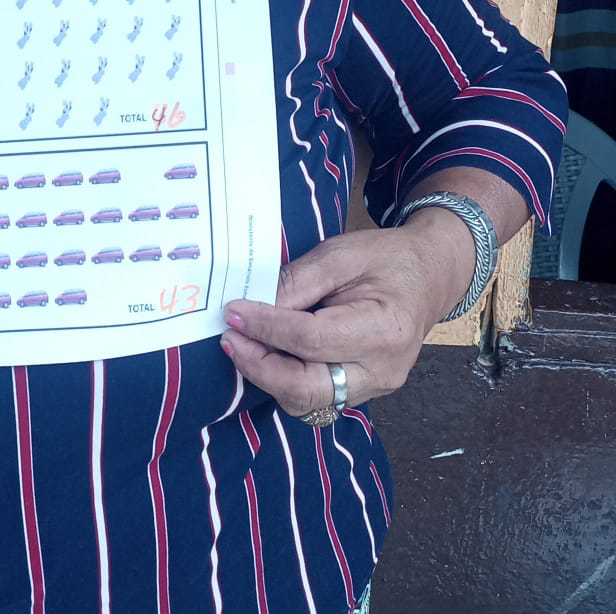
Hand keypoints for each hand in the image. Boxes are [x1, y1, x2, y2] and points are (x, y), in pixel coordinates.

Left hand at [221, 224, 466, 418]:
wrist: (428, 277)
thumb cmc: (387, 259)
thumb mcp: (341, 254)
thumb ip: (298, 281)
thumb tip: (253, 305)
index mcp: (383, 329)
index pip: (310, 340)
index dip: (265, 328)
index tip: (233, 313)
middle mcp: (382, 371)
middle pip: (307, 387)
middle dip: (258, 366)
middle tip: (229, 338)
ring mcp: (375, 388)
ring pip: (307, 401)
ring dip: (267, 377)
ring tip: (242, 345)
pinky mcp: (364, 393)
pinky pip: (316, 397)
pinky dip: (284, 380)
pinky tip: (268, 354)